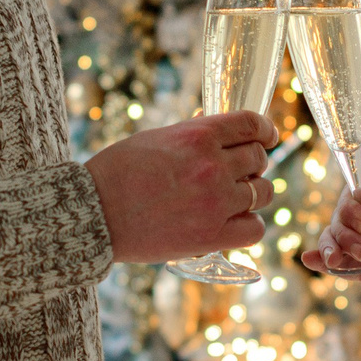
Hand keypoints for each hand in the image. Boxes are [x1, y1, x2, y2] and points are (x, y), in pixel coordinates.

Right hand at [84, 110, 279, 263]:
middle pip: (259, 159)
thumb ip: (193, 135)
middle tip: (241, 171)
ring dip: (253, 193)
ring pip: (263, 193)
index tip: (267, 137)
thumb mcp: (157, 138)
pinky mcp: (212, 236)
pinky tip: (234, 222)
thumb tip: (216, 129)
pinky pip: (255, 229)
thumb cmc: (117, 172)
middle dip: (253, 163)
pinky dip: (249, 224)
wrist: (94, 213)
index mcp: (199, 136)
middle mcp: (213, 166)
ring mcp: (216, 202)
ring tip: (236, 198)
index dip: (265, 130)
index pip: (251, 124)